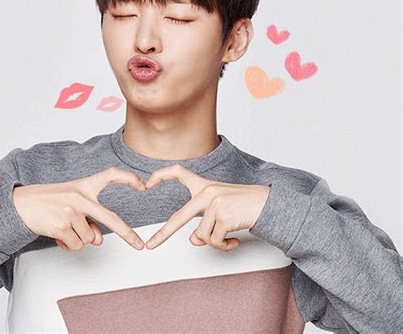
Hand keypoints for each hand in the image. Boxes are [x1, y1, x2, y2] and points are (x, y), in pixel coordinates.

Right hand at [12, 167, 146, 251]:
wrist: (21, 204)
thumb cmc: (50, 202)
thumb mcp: (72, 204)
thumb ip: (89, 219)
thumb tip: (99, 240)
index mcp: (84, 186)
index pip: (110, 175)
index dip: (128, 178)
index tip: (143, 185)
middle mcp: (80, 197)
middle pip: (110, 218)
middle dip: (127, 233)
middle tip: (139, 245)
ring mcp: (70, 211)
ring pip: (89, 238)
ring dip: (78, 238)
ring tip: (63, 226)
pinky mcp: (61, 226)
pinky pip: (76, 245)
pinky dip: (69, 244)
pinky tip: (58, 234)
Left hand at [143, 164, 270, 251]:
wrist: (268, 204)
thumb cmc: (244, 205)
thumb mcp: (221, 210)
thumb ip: (204, 221)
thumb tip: (193, 240)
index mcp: (204, 185)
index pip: (178, 171)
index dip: (161, 175)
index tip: (147, 183)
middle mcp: (208, 192)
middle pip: (180, 216)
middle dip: (163, 233)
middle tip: (151, 245)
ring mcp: (215, 203)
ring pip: (202, 235)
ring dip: (215, 242)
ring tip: (228, 238)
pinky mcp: (224, 216)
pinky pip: (215, 241)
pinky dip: (223, 245)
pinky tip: (234, 240)